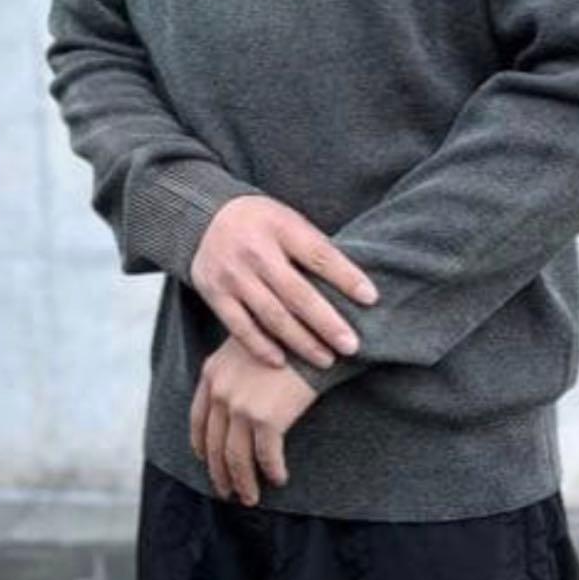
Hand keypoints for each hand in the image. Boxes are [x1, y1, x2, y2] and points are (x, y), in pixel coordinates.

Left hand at [189, 336, 318, 505]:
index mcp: (212, 372)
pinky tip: (279, 478)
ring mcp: (241, 406)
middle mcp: (221, 391)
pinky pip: (266, 457)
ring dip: (243, 483)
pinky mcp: (266, 419)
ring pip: (236, 458)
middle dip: (220, 473)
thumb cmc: (289, 334)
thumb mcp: (250, 343)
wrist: (314, 331)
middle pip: (214, 444)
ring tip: (250, 498)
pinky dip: (272, 471)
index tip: (206, 460)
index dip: (202, 444)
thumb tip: (238, 398)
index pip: (198, 418)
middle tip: (227, 492)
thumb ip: (236, 369)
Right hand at [190, 194, 378, 369]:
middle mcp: (255, 250)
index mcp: (281, 226)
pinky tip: (283, 362)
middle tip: (352, 346)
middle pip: (297, 292)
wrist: (207, 217)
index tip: (371, 299)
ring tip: (326, 360)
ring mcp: (233, 274)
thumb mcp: (290, 221)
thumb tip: (357, 284)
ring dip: (301, 342)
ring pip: (272, 315)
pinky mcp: (214, 293)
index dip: (346, 276)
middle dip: (327, 322)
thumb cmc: (264, 224)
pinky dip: (261, 346)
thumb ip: (314, 248)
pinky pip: (240, 327)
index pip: (319, 255)